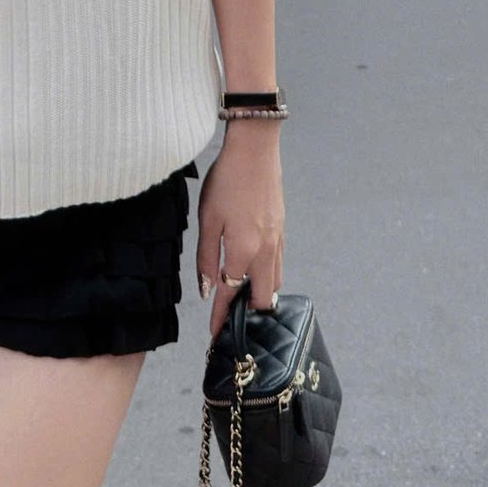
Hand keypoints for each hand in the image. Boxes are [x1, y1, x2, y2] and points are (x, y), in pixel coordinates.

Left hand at [197, 130, 283, 343]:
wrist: (255, 149)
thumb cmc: (226, 181)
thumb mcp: (207, 219)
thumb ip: (205, 257)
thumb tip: (207, 288)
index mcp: (243, 251)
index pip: (231, 295)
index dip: (221, 318)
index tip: (215, 336)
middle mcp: (265, 251)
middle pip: (263, 298)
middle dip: (248, 313)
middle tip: (231, 319)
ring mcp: (277, 240)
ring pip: (275, 282)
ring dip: (260, 294)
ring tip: (241, 297)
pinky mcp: (281, 229)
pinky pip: (278, 263)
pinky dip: (267, 275)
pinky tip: (252, 269)